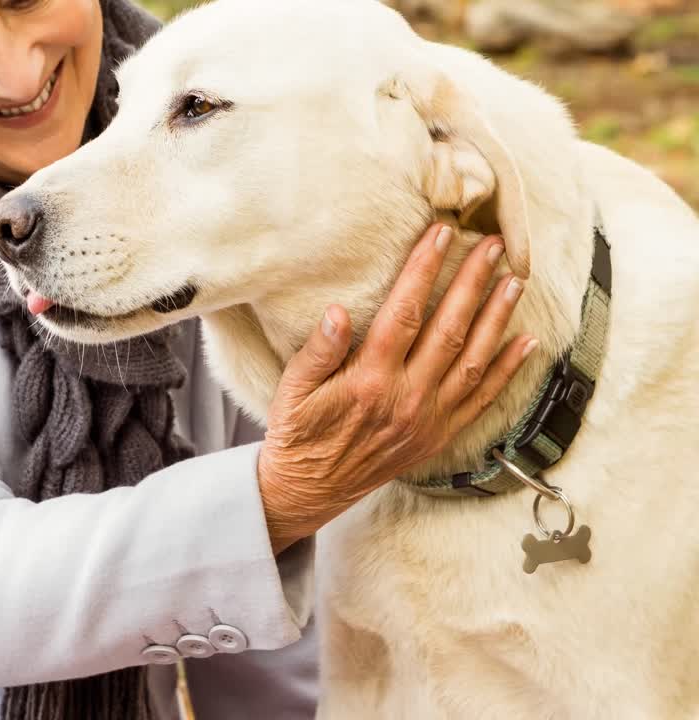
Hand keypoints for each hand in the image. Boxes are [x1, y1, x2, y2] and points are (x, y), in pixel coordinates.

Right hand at [258, 224, 536, 553]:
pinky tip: (525, 343)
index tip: (440, 235)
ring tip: (515, 281)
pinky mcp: (440, 435)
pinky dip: (508, 370)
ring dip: (498, 318)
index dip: (424, 270)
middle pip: (450, 330)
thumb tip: (339, 313)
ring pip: (474, 361)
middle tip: (493, 246)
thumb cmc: (299, 435)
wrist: (311, 490)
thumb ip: (319, 351)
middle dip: (473, 283)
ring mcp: (429, 419)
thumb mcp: (293, 390)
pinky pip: (482, 399)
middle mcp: (408, 399)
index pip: (404, 313)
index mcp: (370, 381)